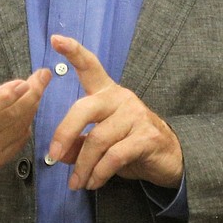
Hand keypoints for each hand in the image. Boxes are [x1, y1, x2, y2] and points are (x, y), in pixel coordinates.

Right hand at [0, 39, 49, 174]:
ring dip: (32, 106)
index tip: (26, 81)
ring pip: (18, 128)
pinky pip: (19, 140)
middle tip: (43, 76)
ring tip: (36, 88)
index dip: (8, 95)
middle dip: (32, 94)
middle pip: (10, 117)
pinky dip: (26, 123)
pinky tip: (26, 109)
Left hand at [46, 34, 182, 190]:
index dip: (73, 52)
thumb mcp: (102, 143)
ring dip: (83, 166)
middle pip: (84, 109)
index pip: (90, 67)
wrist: (170, 157)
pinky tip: (93, 183)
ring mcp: (135, 116)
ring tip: (76, 183)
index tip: (56, 39)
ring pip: (98, 139)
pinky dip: (99, 173)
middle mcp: (121, 99)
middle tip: (52, 155)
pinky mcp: (146, 137)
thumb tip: (59, 153)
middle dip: (64, 133)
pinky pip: (114, 156)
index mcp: (107, 93)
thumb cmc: (130, 144)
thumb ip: (79, 143)